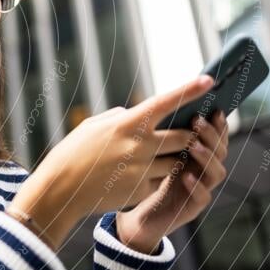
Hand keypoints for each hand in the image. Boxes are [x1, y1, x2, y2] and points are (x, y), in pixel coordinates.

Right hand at [10, 75, 215, 249]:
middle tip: (187, 135)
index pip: (165, 102)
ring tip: (158, 159)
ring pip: (176, 162)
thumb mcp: (92, 127)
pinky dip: (156, 178)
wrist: (60, 189)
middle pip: (184, 137)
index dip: (189, 90)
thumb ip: (119, 117)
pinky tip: (135, 178)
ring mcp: (142, 169)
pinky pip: (161, 182)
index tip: (209, 80)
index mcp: (126, 123)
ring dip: (174, 159)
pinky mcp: (141, 190)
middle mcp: (139, 145)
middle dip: (190, 136)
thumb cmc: (72, 153)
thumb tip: (135, 113)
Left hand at [116, 108, 229, 253]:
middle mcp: (204, 171)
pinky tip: (186, 176)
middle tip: (198, 121)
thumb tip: (163, 106)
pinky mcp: (192, 208)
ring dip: (206, 157)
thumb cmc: (148, 179)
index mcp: (198, 156)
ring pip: (216, 172)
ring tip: (193, 145)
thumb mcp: (156, 153)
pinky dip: (196, 186)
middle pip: (220, 151)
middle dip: (211, 135)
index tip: (214, 108)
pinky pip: (202, 197)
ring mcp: (201, 190)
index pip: (217, 137)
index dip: (218, 124)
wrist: (140, 216)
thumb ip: (165, 136)